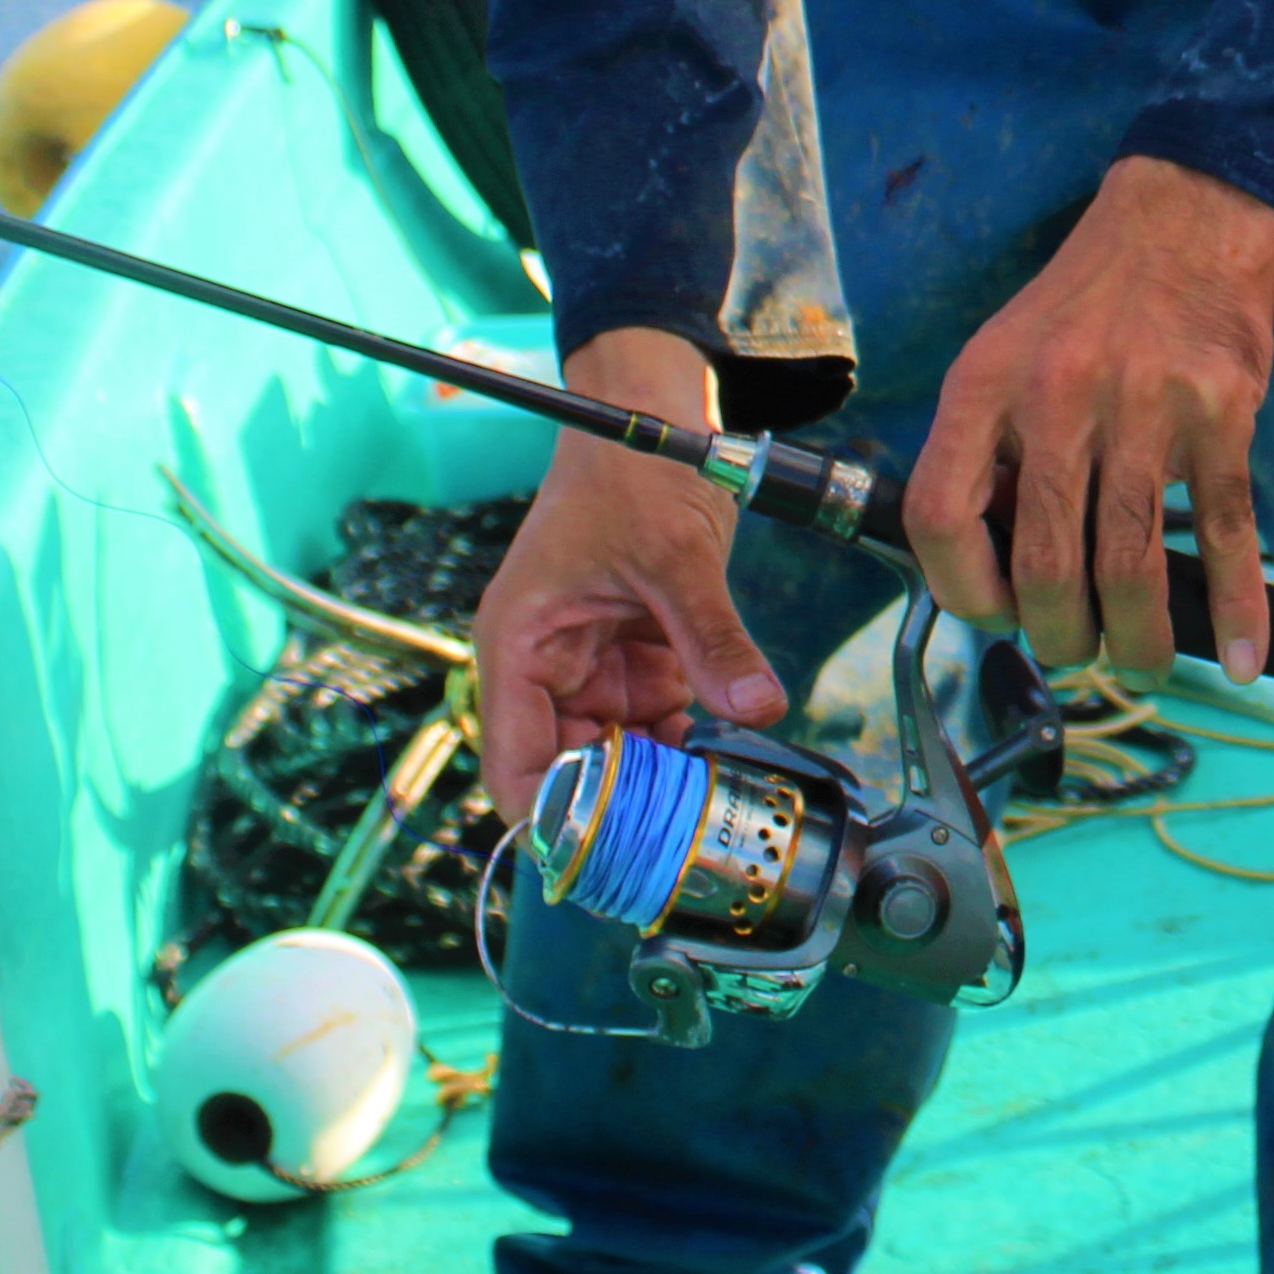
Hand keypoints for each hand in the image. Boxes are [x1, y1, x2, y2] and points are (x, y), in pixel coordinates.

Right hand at [472, 329, 784, 819]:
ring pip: (618, 756)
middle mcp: (547, 668)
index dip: (553, 818)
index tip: (608, 857)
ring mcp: (593, 668)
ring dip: (658, 784)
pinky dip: (685, 748)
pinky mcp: (637, 659)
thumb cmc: (630, 470)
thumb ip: (712, 638)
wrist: (653, 416)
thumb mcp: (675, 556)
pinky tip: (722, 765)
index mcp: (520, 645)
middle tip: (680, 843)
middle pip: (569, 772)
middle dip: (619, 809)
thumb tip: (757, 709)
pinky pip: (657, 724)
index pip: (516, 764)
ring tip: (709, 814)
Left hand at [903, 154, 1273, 680]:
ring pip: (1130, 563)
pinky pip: (1226, 532)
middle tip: (1075, 648)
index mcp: (985, 384)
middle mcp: (1058, 395)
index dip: (961, 589)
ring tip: (1140, 659)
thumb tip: (994, 573)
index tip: (993, 615)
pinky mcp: (1221, 414)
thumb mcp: (1004, 355)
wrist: (1185, 223)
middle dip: (1060, 635)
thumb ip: (987, 451)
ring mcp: (1144, 405)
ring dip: (1138, 638)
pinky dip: (1237, 607)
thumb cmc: (1086, 307)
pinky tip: (1240, 655)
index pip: (942, 516)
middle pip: (1044, 562)